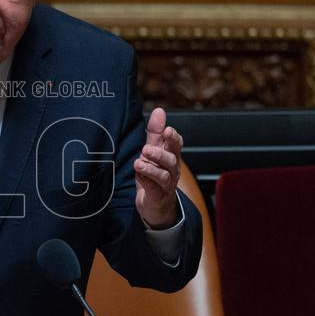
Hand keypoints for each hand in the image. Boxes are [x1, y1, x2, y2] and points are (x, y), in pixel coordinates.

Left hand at [134, 107, 182, 228]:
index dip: (173, 138)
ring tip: (138, 163)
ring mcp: (166, 185)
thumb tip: (159, 110)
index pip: (176, 145)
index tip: (167, 130)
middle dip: (159, 153)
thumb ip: (155, 132)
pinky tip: (139, 176)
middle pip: (171, 160)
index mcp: (171, 156)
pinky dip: (146, 182)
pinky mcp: (157, 197)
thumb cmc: (155, 175)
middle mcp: (172, 170)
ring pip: (163, 175)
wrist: (156, 205)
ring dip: (150, 168)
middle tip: (146, 148)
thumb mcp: (154, 152)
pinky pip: (154, 189)